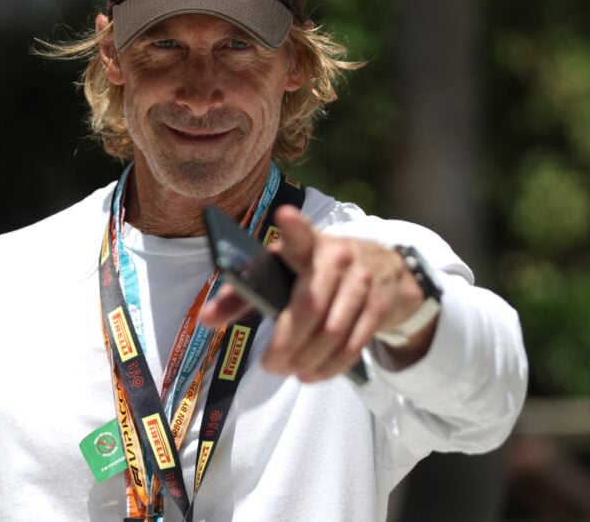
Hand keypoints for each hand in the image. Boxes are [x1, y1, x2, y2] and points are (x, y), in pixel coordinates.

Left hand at [199, 205, 436, 380]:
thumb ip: (243, 293)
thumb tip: (205, 320)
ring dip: (307, 360)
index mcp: (307, 245)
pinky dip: (330, 367)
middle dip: (286, 343)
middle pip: (309, 307)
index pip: (300, 234)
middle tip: (269, 365)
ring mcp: (362, 281)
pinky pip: (354, 344)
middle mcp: (337, 258)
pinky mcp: (379, 305)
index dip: (294, 227)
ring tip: (289, 371)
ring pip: (332, 332)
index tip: (285, 215)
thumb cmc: (316, 270)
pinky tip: (312, 375)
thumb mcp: (284, 270)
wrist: (384, 266)